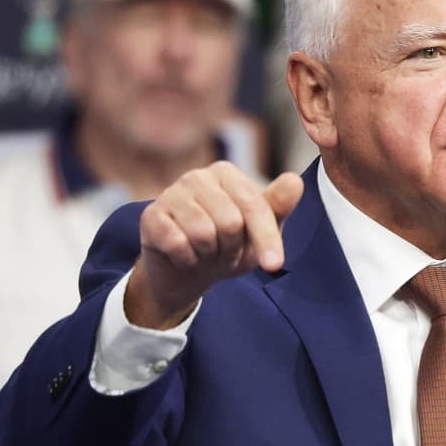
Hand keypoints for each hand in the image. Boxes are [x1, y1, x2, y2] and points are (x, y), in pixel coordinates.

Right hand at [125, 163, 304, 328]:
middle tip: (224, 253)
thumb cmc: (229, 246)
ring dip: (210, 256)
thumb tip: (295, 180)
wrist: (186, 271)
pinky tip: (184, 256)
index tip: (273, 265)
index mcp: (226, 174)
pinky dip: (188, 261)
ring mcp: (171, 194)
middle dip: (232, 249)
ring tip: (206, 254)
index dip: (266, 239)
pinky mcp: (151, 216)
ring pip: (203, 234)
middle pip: (230, 222)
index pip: (253, 207)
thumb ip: (278, 207)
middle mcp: (197, 177)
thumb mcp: (260, 232)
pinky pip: (178, 245)